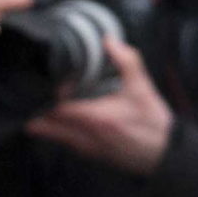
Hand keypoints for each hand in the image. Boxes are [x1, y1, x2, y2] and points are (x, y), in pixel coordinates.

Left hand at [23, 36, 174, 175]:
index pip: (59, 108)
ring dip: (46, 124)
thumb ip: (126, 61)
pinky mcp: (90, 156)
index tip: (57, 83)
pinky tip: (60, 122)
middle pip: (48, 128)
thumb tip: (109, 40)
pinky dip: (58, 134)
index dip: (53, 95)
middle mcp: (86, 137)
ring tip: (42, 108)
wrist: (165, 154)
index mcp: (96, 118)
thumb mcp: (142, 87)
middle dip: (38, 113)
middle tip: (33, 98)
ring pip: (53, 138)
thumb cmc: (153, 122)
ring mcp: (86, 149)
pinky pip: (65, 144)